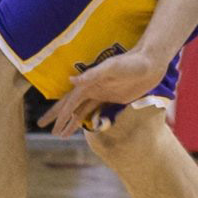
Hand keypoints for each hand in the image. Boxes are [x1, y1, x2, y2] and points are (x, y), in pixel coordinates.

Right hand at [38, 49, 168, 137]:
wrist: (150, 62)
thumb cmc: (132, 63)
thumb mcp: (112, 67)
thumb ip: (92, 74)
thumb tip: (70, 80)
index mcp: (89, 82)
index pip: (69, 102)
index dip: (59, 115)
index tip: (48, 127)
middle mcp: (93, 88)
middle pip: (71, 105)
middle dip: (59, 117)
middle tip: (47, 129)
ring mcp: (102, 93)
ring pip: (82, 110)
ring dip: (72, 121)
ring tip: (62, 135)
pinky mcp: (113, 97)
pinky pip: (96, 110)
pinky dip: (87, 118)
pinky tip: (83, 125)